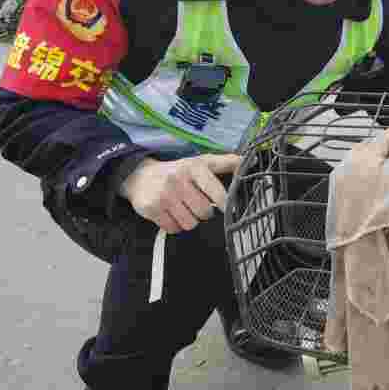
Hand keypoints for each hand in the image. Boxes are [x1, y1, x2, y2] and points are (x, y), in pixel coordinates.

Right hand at [119, 152, 241, 233]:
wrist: (140, 176)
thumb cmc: (177, 171)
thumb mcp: (200, 162)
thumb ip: (225, 163)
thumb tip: (248, 161)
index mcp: (193, 167)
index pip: (216, 190)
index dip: (224, 203)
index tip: (228, 208)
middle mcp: (178, 180)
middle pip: (204, 212)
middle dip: (204, 212)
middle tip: (196, 205)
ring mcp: (164, 195)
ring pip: (190, 223)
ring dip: (189, 220)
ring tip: (183, 209)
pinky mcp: (152, 208)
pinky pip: (174, 228)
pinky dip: (175, 225)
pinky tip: (171, 214)